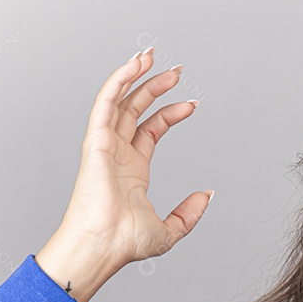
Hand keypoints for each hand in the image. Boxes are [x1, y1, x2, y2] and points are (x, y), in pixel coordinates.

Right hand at [36, 47, 211, 301]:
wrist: (104, 245)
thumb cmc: (125, 243)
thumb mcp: (170, 230)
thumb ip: (190, 213)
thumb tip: (207, 195)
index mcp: (132, 170)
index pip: (151, 129)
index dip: (171, 113)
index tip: (193, 103)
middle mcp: (117, 153)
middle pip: (135, 109)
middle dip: (155, 87)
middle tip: (177, 71)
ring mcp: (105, 145)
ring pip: (119, 100)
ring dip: (135, 76)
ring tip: (153, 56)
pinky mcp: (95, 140)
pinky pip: (106, 102)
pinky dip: (119, 81)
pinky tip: (135, 65)